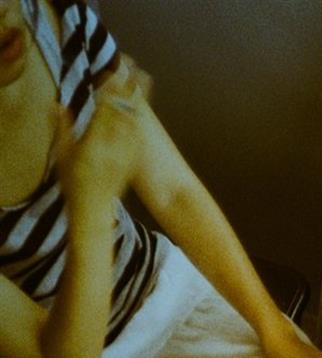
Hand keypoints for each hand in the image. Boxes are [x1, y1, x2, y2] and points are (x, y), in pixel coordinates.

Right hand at [55, 71, 141, 203]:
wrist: (94, 209)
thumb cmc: (75, 184)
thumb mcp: (64, 156)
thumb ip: (64, 129)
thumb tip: (59, 105)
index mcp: (95, 143)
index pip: (106, 109)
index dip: (110, 88)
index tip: (111, 71)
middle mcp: (114, 147)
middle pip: (125, 110)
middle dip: (129, 87)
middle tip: (134, 65)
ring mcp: (126, 154)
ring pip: (136, 120)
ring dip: (140, 98)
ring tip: (145, 78)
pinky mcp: (132, 160)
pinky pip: (140, 134)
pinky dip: (142, 116)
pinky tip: (145, 106)